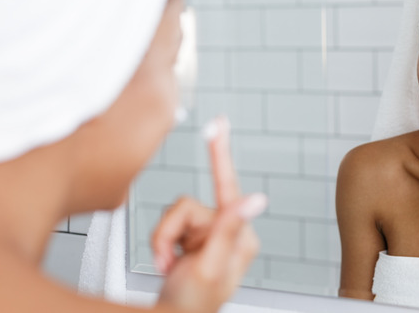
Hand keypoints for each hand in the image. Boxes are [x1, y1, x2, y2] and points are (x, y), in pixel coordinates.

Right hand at [153, 116, 266, 312]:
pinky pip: (168, 225)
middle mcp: (227, 231)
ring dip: (163, 240)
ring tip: (168, 265)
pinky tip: (168, 263)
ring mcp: (210, 235)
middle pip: (186, 206)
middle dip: (169, 232)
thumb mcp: (211, 266)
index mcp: (239, 236)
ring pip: (174, 214)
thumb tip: (257, 198)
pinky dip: (161, 243)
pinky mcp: (194, 239)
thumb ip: (229, 228)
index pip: (229, 186)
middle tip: (168, 259)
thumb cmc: (193, 305)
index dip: (220, 153)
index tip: (219, 123)